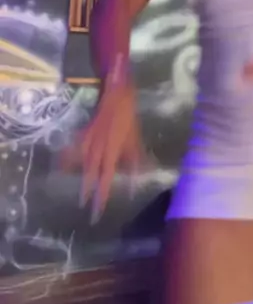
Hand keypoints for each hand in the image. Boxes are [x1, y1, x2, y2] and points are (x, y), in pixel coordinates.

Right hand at [62, 83, 145, 221]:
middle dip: (86, 191)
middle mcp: (97, 149)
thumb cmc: (128, 116)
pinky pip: (75, 148)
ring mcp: (88, 140)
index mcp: (111, 151)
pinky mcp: (84, 132)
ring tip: (72, 190)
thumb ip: (135, 160)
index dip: (101, 195)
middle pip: (90, 174)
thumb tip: (138, 179)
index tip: (97, 210)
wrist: (115, 93)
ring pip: (81, 162)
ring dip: (76, 176)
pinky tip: (63, 162)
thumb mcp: (135, 138)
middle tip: (83, 207)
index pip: (106, 178)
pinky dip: (68, 156)